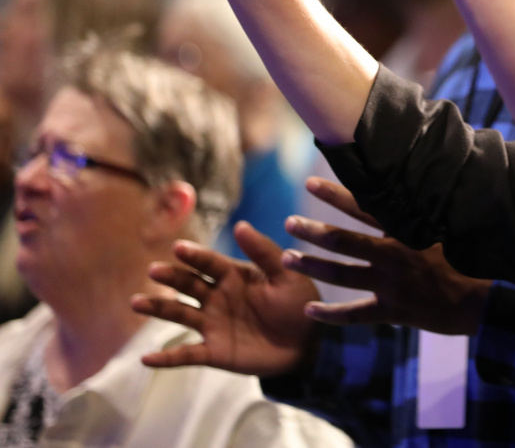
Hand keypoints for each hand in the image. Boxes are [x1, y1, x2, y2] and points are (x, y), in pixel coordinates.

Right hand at [133, 221, 317, 376]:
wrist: (307, 343)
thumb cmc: (297, 303)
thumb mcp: (287, 276)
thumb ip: (264, 252)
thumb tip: (241, 225)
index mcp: (233, 275)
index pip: (209, 262)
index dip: (195, 255)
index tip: (179, 247)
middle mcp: (217, 297)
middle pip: (188, 284)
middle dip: (171, 277)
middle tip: (154, 270)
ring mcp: (212, 324)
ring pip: (179, 314)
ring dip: (157, 308)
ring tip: (137, 302)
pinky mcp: (214, 351)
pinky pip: (186, 354)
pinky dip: (166, 357)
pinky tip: (145, 359)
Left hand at [280, 177, 490, 334]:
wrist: (482, 300)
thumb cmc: (469, 259)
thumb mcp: (448, 228)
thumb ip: (423, 213)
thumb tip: (411, 185)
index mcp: (406, 232)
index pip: (364, 209)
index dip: (336, 195)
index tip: (310, 183)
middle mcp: (393, 256)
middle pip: (345, 240)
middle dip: (314, 231)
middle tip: (288, 223)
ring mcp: (391, 285)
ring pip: (343, 274)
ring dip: (313, 266)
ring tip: (288, 258)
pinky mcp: (393, 311)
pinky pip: (356, 315)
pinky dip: (331, 315)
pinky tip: (309, 311)